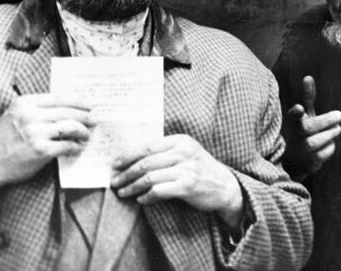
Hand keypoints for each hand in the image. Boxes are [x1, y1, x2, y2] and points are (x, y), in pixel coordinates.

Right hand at [0, 94, 93, 199]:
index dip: (78, 101)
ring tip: (87, 134)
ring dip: (83, 131)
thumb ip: (36, 108)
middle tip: (94, 119)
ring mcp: (36, 133)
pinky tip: (77, 147)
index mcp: (25, 103)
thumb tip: (66, 106)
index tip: (88, 104)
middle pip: (67, 112)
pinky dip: (75, 146)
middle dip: (85, 116)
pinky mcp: (40, 150)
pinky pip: (66, 145)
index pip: (59, 98)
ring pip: (70, 127)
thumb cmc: (4, 138)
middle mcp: (31, 115)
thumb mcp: (16, 114)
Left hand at [111, 134, 243, 229]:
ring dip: (132, 186)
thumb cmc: (200, 169)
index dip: (128, 155)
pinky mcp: (188, 186)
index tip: (114, 164)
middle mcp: (183, 152)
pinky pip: (159, 190)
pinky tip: (141, 199)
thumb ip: (165, 152)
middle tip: (115, 181)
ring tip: (123, 193)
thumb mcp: (186, 153)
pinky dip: (147, 196)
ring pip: (149, 177)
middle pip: (145, 162)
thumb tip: (132, 158)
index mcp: (180, 140)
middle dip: (126, 173)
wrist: (225, 186)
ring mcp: (186, 169)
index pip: (147, 145)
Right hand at [286, 76, 340, 174]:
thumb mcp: (305, 114)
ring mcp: (299, 150)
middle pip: (309, 128)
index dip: (296, 113)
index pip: (292, 116)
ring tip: (337, 129)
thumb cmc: (302, 131)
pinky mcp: (306, 162)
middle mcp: (293, 136)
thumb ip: (307, 97)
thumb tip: (308, 77)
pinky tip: (330, 144)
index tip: (299, 108)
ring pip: (316, 142)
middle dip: (326, 121)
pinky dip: (329, 149)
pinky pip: (322, 155)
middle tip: (339, 116)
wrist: (295, 160)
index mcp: (293, 121)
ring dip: (330, 134)